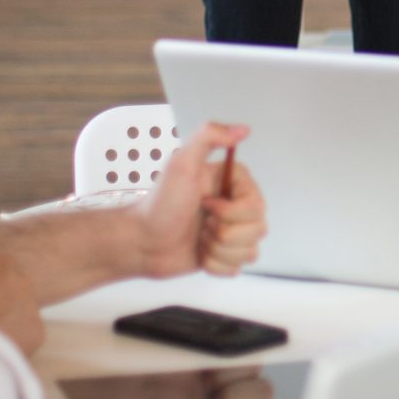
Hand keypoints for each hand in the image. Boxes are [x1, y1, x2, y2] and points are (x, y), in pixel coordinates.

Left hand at [138, 123, 266, 279]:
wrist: (140, 242)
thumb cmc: (159, 205)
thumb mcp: (181, 164)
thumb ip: (209, 137)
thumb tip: (243, 129)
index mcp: (233, 185)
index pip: (257, 205)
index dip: (232, 211)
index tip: (206, 205)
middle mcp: (237, 207)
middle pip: (258, 230)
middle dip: (224, 233)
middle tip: (200, 224)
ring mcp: (232, 233)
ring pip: (250, 251)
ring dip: (219, 250)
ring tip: (198, 239)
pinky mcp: (224, 255)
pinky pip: (238, 268)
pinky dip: (216, 265)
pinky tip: (200, 254)